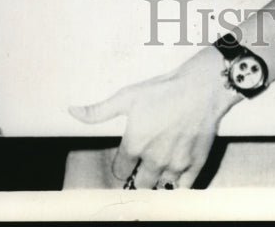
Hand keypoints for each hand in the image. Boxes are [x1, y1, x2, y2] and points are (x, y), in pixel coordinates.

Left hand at [69, 47, 239, 187]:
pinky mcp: (195, 165)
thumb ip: (98, 110)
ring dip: (159, 178)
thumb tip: (71, 111)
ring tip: (162, 163)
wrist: (202, 86)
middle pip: (140, 182)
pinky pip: (183, 188)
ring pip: (160, 186)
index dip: (124, 161)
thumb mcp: (128, 95)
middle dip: (141, 173)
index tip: (130, 153)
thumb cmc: (164, 89)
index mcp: (134, 145)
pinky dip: (179, 184)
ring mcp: (175, 165)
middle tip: (147, 158)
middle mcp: (153, 160)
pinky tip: (178, 172)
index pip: (121, 169)